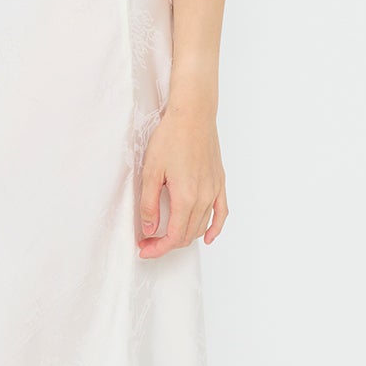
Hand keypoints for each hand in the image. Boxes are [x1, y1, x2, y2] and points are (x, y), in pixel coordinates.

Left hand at [137, 100, 226, 255]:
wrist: (193, 115)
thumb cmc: (171, 138)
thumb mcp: (151, 171)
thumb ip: (150, 204)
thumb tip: (150, 228)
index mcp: (186, 197)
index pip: (174, 237)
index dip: (158, 249)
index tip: (144, 249)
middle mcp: (203, 198)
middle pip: (187, 235)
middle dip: (167, 244)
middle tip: (148, 241)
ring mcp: (214, 191)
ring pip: (201, 226)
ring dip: (184, 236)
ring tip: (166, 236)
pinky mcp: (219, 182)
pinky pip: (221, 212)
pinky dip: (215, 228)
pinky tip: (208, 237)